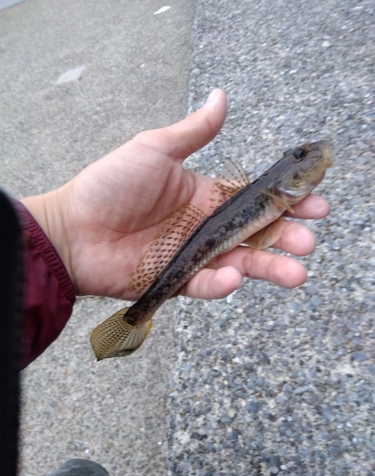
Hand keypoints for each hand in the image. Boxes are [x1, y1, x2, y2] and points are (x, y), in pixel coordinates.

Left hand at [22, 89, 329, 300]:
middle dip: (285, 238)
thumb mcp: (154, 150)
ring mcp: (191, 255)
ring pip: (239, 263)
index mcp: (204, 196)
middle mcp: (203, 227)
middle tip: (309, 242)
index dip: (284, 202)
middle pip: (254, 234)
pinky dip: (220, 282)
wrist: (72, 228)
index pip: (253, 200)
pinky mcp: (175, 281)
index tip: (315, 202)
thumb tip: (222, 96)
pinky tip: (232, 275)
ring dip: (269, 268)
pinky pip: (204, 283)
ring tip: (296, 272)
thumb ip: (193, 132)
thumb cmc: (109, 185)